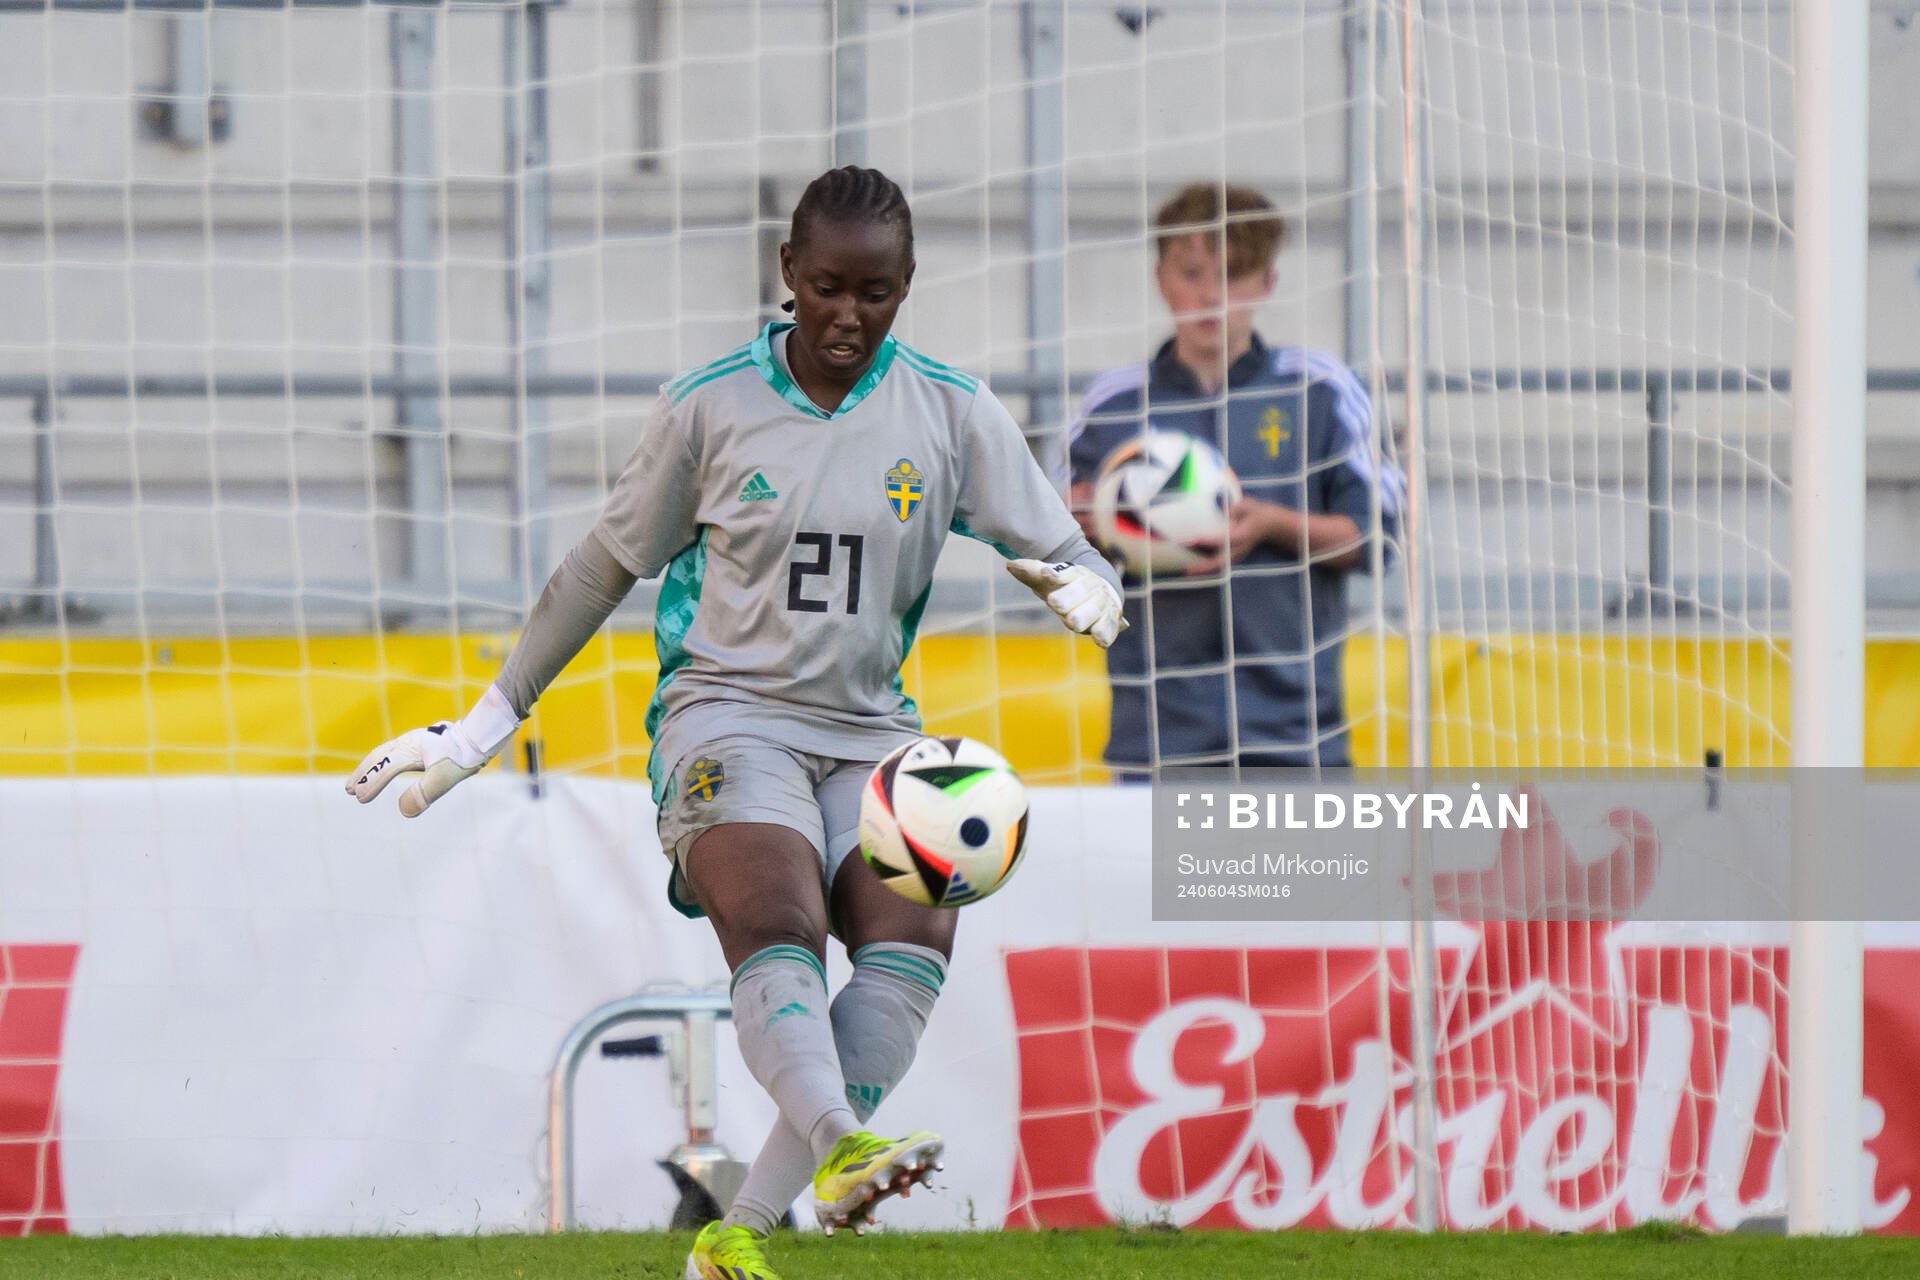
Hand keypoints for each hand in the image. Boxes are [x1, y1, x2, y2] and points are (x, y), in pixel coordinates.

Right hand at [346, 685, 521, 816]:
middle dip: (364, 773)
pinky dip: (385, 762)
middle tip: (349, 789)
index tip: (359, 798)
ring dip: (371, 767)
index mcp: (410, 750)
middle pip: (379, 757)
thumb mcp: (446, 777)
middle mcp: (409, 743)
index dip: (371, 784)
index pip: (385, 769)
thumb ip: (424, 793)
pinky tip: (388, 770)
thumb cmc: (464, 755)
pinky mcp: (423, 743)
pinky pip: (396, 753)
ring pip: (386, 753)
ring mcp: (416, 741)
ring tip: (361, 781)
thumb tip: (404, 811)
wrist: (482, 734)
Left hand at [1007, 558, 1126, 647]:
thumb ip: (1032, 572)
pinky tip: (1100, 641)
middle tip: (1055, 604)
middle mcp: (1092, 587)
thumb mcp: (1050, 579)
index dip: (1056, 575)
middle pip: (1083, 590)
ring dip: (1086, 615)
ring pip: (1097, 609)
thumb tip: (1010, 565)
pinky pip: (1110, 628)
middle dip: (1070, 597)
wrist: (1101, 591)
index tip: (1046, 575)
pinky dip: (1106, 633)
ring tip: (1073, 623)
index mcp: (1076, 574)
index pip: (1067, 572)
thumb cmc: (1068, 587)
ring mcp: (1102, 604)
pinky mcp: (1110, 622)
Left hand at [1185, 498, 1289, 576]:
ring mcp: (1237, 555)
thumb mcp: (1248, 505)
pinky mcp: (1234, 557)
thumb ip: (1237, 508)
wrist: (1270, 525)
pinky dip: (1208, 567)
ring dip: (1204, 570)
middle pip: (1220, 561)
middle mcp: (1239, 549)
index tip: (1194, 541)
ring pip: (1219, 566)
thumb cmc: (1257, 513)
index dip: (1208, 541)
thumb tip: (1224, 511)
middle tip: (1188, 569)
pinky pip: (1220, 564)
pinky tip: (1195, 567)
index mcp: (1242, 535)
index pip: (1223, 539)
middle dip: (1204, 566)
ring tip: (1189, 571)